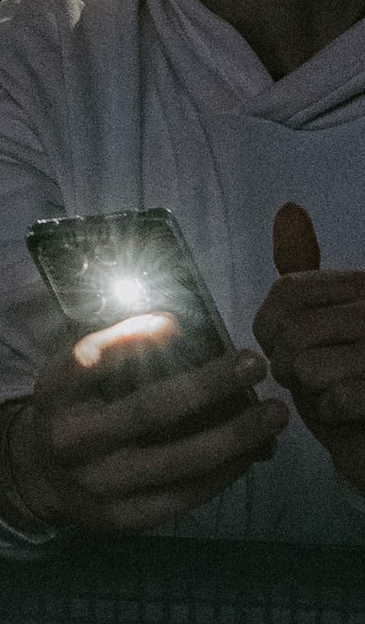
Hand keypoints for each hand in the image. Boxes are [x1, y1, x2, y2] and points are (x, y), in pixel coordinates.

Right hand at [0, 322, 286, 536]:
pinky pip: (183, 496)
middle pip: (149, 411)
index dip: (130, 340)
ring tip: (273, 414)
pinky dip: (222, 473)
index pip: (88, 361)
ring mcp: (98, 486)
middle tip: (254, 363)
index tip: (175, 322)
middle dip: (209, 385)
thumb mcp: (72, 378)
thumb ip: (113, 357)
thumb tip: (181, 330)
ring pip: (178, 461)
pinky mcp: (122, 519)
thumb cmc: (71, 411)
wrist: (38, 480)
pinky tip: (250, 453)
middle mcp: (72, 441)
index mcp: (54, 396)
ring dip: (235, 436)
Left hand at [254, 202, 364, 495]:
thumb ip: (306, 274)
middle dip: (285, 364)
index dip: (268, 324)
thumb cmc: (347, 379)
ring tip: (326, 393)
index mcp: (360, 287)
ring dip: (307, 391)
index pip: (287, 289)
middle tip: (305, 379)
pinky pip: (334, 397)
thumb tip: (290, 210)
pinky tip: (346, 413)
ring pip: (308, 365)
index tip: (279, 345)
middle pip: (293, 330)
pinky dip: (329, 413)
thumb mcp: (323, 322)